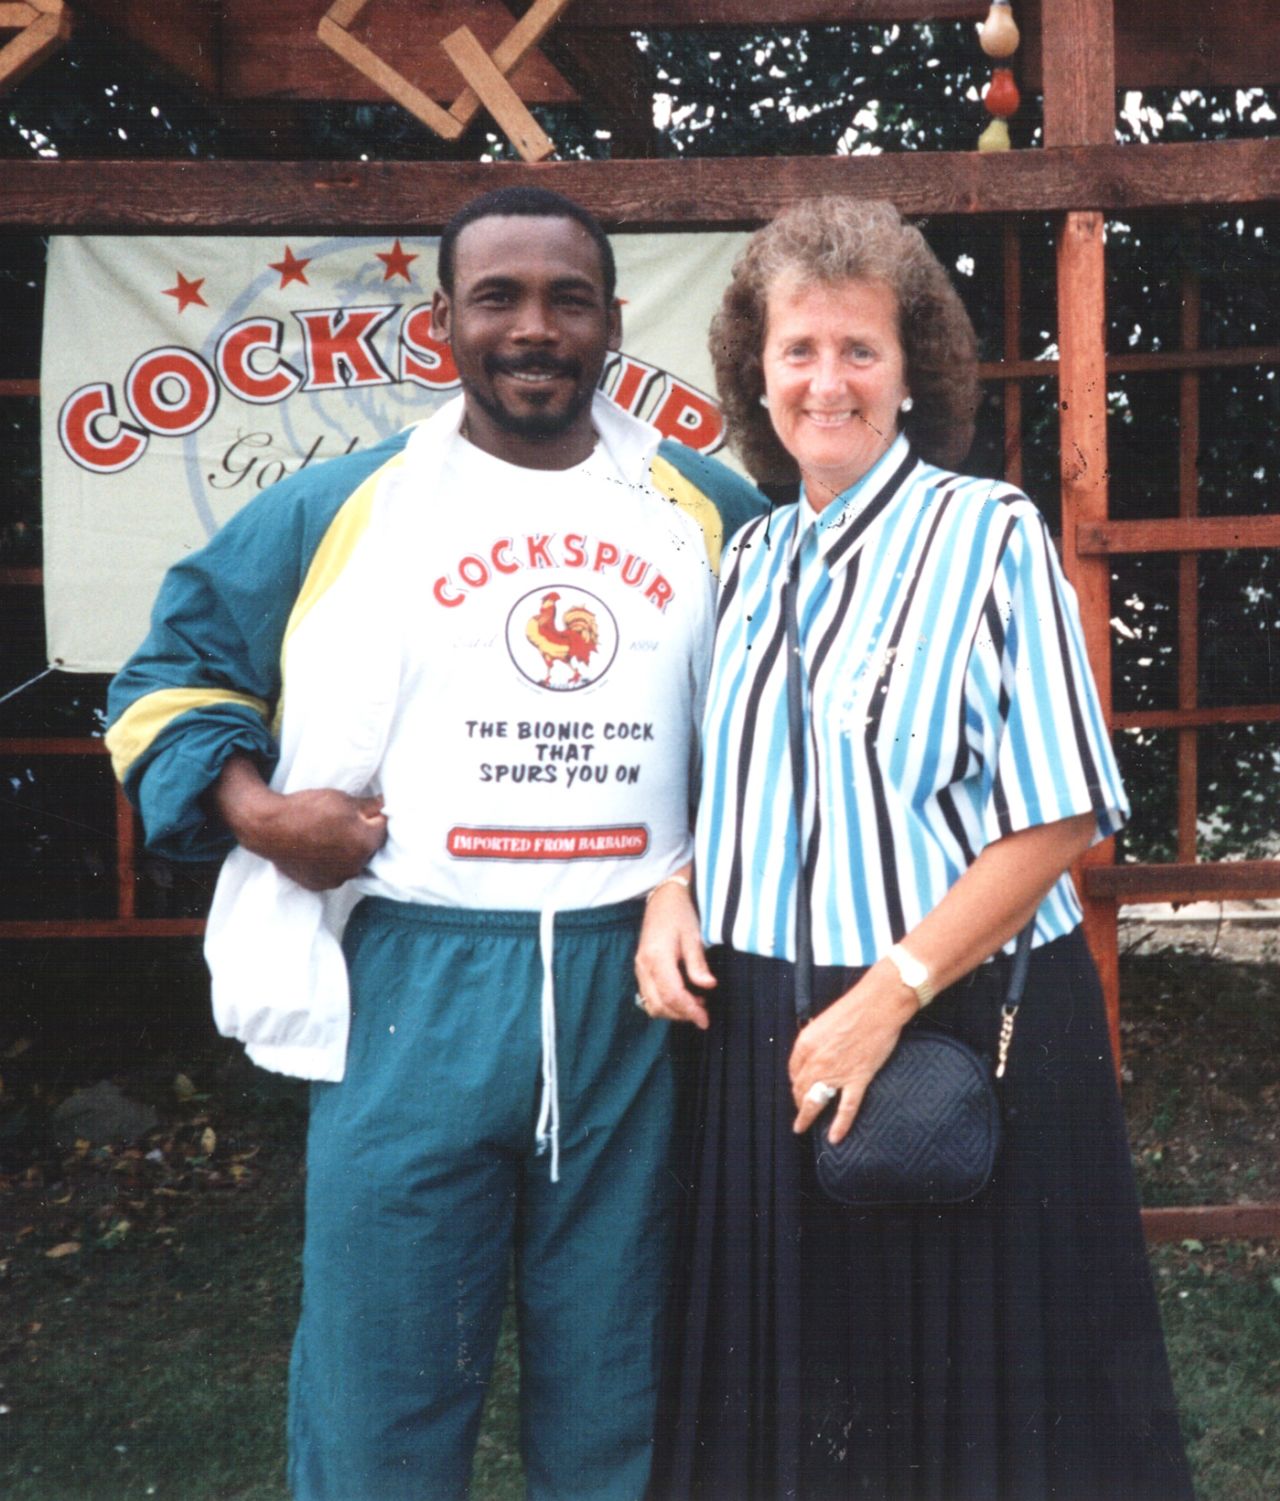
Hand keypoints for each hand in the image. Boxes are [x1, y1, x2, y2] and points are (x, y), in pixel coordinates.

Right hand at [213, 754, 387, 890]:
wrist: (268, 828)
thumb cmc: (306, 809)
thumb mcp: (341, 799)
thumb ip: (368, 805)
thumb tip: (385, 805)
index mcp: (366, 843)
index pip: (383, 826)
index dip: (373, 815)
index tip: (361, 809)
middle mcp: (356, 867)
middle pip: (369, 847)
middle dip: (362, 835)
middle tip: (342, 821)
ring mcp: (337, 879)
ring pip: (352, 862)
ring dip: (347, 851)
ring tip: (327, 835)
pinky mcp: (319, 885)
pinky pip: (334, 872)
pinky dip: (330, 863)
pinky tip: (318, 849)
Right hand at [633, 877, 715, 1028]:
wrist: (663, 897)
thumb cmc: (680, 913)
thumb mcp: (693, 935)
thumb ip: (698, 964)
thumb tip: (708, 986)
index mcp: (656, 957)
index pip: (672, 995)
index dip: (689, 1011)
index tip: (705, 1020)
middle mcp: (643, 965)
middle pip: (659, 1004)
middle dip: (682, 1015)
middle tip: (704, 1014)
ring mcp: (639, 967)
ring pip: (652, 1003)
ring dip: (673, 1011)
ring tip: (696, 1005)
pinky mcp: (641, 968)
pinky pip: (649, 995)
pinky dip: (665, 1003)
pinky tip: (684, 997)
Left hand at [789, 960, 915, 1141]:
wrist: (877, 1005)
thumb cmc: (853, 1009)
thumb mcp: (823, 1022)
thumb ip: (814, 1042)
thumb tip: (813, 1058)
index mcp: (805, 1044)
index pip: (793, 1070)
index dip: (795, 1081)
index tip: (798, 1087)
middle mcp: (816, 1060)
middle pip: (801, 1088)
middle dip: (798, 1100)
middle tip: (799, 1110)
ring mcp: (837, 1072)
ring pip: (816, 1101)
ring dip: (807, 1116)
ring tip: (802, 1127)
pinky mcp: (858, 1078)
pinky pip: (846, 1108)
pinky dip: (839, 1125)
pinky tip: (835, 1137)